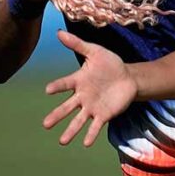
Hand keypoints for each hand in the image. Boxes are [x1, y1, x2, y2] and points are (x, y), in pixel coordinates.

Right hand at [43, 30, 136, 146]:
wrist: (129, 77)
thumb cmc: (110, 64)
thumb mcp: (95, 51)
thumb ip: (77, 44)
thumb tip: (59, 32)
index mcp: (78, 81)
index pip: (65, 84)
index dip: (57, 87)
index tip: (48, 90)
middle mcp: (82, 96)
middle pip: (67, 108)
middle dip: (57, 116)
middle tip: (45, 125)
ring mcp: (92, 106)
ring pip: (78, 120)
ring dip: (70, 131)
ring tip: (62, 142)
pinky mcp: (104, 114)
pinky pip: (95, 125)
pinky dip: (90, 134)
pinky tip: (85, 143)